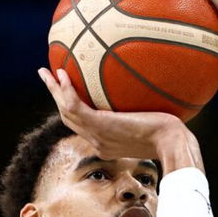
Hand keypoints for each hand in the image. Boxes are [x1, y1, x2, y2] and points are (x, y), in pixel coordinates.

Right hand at [37, 67, 185, 159]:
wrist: (172, 143)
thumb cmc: (172, 134)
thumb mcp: (155, 124)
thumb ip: (146, 114)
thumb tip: (153, 91)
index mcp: (107, 143)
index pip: (83, 126)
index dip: (71, 109)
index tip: (68, 92)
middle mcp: (98, 142)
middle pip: (68, 118)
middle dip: (55, 97)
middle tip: (48, 78)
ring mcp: (97, 135)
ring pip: (65, 111)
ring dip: (53, 90)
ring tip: (45, 72)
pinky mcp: (100, 125)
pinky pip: (74, 105)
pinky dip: (65, 90)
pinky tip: (61, 73)